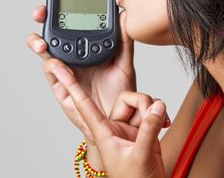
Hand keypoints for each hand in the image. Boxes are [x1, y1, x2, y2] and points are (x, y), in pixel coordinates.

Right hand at [26, 6, 137, 145]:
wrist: (116, 120)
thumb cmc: (120, 92)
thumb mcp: (124, 63)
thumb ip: (124, 40)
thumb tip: (124, 16)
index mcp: (86, 45)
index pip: (70, 22)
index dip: (62, 10)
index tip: (62, 0)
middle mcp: (72, 54)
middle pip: (52, 31)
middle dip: (42, 19)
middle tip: (40, 13)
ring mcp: (63, 69)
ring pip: (44, 50)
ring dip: (38, 42)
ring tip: (42, 43)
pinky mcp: (59, 85)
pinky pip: (51, 72)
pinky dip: (51, 66)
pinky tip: (55, 63)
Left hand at [51, 62, 167, 177]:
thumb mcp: (140, 155)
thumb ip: (148, 129)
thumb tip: (156, 106)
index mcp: (103, 133)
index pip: (83, 104)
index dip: (70, 85)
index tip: (58, 67)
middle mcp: (114, 126)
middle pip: (126, 98)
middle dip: (142, 103)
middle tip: (153, 116)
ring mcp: (129, 127)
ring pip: (141, 103)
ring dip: (153, 110)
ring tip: (160, 124)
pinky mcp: (143, 129)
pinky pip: (151, 110)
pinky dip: (160, 114)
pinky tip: (164, 123)